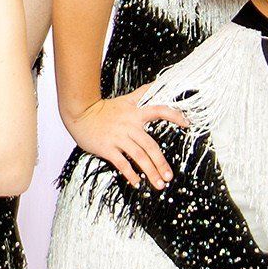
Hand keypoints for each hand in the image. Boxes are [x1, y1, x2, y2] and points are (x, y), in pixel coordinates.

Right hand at [69, 91, 187, 188]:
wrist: (80, 113)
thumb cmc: (104, 109)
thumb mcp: (125, 99)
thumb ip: (143, 93)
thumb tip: (158, 84)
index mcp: (136, 113)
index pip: (159, 110)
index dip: (174, 115)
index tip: (187, 124)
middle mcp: (130, 125)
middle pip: (151, 146)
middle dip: (161, 164)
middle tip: (169, 177)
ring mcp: (118, 137)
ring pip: (139, 157)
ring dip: (150, 172)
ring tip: (159, 184)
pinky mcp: (107, 148)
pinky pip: (122, 163)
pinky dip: (131, 174)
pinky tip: (137, 183)